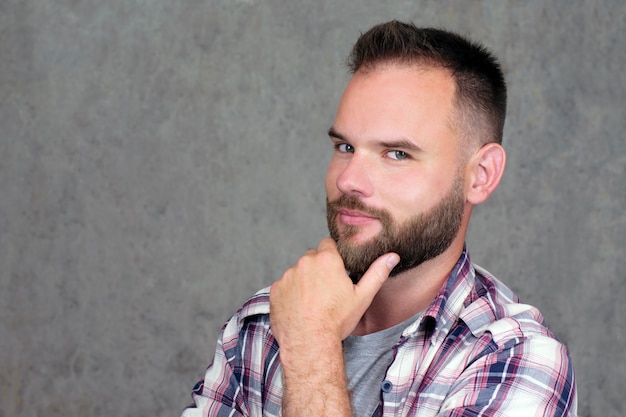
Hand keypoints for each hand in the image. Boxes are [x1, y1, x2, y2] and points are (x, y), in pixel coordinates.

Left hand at [270, 238, 399, 349]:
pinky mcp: (275, 290)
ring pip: (297, 272)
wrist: (309, 343)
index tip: (336, 270)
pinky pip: (284, 286)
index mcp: (327, 260)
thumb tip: (392, 256)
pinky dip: (290, 293)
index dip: (333, 257)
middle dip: (318, 268)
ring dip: (303, 281)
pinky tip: (299, 308)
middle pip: (312, 257)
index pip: (328, 244)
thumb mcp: (362, 297)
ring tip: (312, 302)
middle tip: (326, 289)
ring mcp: (288, 276)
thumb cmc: (337, 321)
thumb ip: (377, 273)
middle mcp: (305, 263)